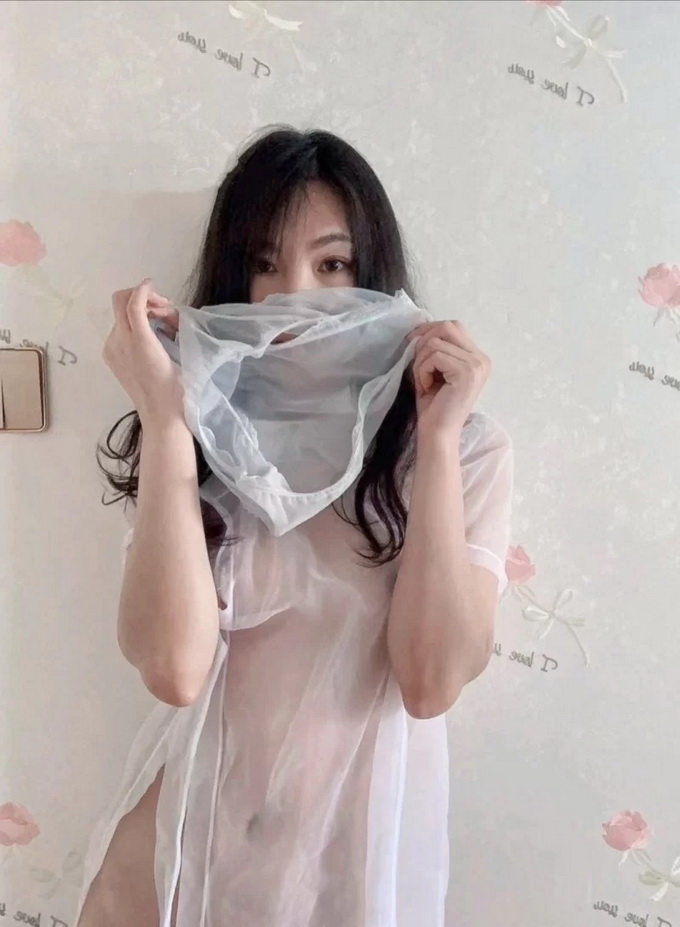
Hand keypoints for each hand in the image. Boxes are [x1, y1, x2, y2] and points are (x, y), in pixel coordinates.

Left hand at [103, 279, 184, 427]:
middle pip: (121, 304)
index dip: (143, 290)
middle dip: (143, 300)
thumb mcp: (178, 355)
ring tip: (165, 326)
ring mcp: (112, 350)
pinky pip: (120, 331)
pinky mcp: (111, 358)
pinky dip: (136, 326)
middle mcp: (119, 343)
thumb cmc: (178, 390)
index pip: (132, 303)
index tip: (155, 286)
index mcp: (139, 342)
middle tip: (165, 310)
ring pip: (122, 317)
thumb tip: (165, 311)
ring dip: (142, 313)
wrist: (161, 417)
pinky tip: (154, 338)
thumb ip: (168, 327)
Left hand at [409, 321, 490, 437]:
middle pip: (447, 326)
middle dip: (424, 341)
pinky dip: (422, 371)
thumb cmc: (434, 406)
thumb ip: (436, 348)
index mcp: (478, 358)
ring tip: (423, 382)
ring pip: (436, 342)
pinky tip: (426, 387)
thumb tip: (420, 328)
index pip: (453, 326)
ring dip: (420, 362)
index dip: (429, 330)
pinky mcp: (467, 372)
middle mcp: (482, 359)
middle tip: (416, 364)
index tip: (412, 342)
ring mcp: (477, 365)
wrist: (438, 434)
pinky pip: (434, 356)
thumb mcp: (436, 370)